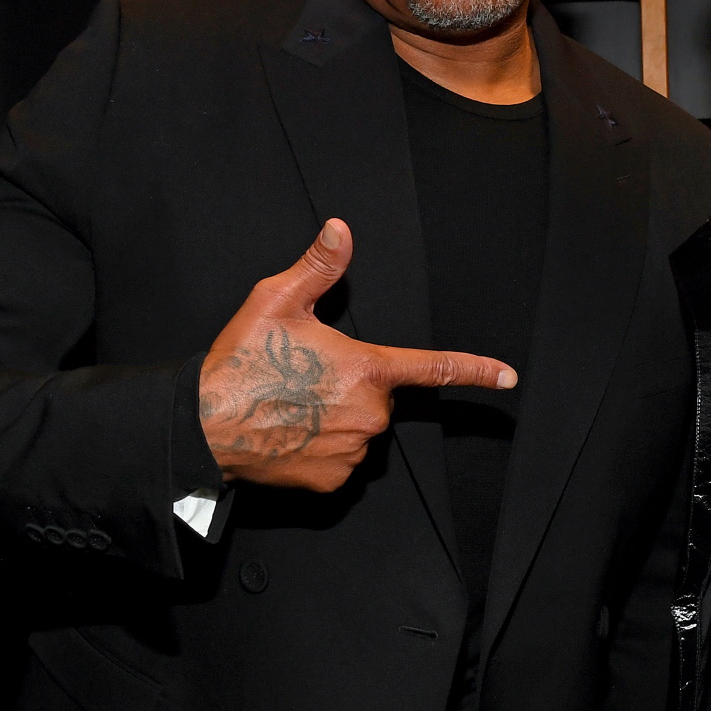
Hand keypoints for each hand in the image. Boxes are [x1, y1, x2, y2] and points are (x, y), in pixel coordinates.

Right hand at [199, 219, 515, 490]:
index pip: (434, 368)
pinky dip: (321, 449)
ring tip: (292, 407)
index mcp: (366, 369)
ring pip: (359, 430)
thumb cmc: (240, 363)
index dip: (477, 371)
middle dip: (351, 386)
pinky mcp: (332, 481)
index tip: (508, 377)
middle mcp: (368, 414)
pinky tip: (291, 434)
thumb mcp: (277, 300)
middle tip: (305, 380)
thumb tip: (340, 230)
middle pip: (378, 397)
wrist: (202, 426)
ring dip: (336, 418)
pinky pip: (341, 461)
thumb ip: (319, 266)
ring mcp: (352, 451)